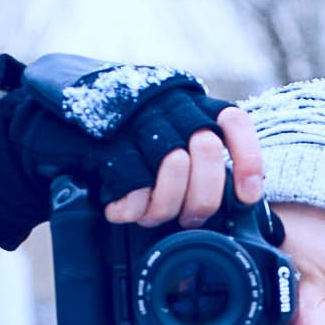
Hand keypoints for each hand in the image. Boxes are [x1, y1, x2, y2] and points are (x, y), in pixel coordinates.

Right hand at [103, 105, 264, 229]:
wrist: (76, 122)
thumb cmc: (139, 145)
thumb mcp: (177, 141)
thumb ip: (207, 162)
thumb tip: (240, 202)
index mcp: (195, 107)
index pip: (234, 121)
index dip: (247, 159)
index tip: (246, 196)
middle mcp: (172, 108)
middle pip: (208, 148)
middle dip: (204, 196)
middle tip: (191, 218)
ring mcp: (140, 121)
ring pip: (173, 163)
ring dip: (168, 203)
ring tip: (157, 218)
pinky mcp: (110, 141)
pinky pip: (134, 180)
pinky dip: (136, 206)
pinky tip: (130, 212)